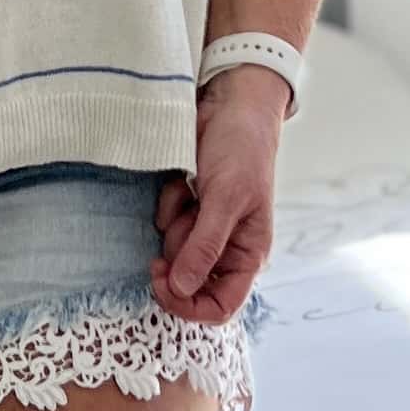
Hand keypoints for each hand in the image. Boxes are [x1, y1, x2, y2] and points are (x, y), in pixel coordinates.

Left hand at [149, 68, 286, 327]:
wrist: (230, 105)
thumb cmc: (241, 150)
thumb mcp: (226, 199)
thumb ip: (204, 246)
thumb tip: (182, 290)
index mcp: (248, 253)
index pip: (220, 305)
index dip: (189, 305)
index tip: (162, 286)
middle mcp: (226, 247)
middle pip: (189, 280)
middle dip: (178, 252)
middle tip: (179, 221)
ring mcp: (204, 227)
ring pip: (173, 251)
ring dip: (174, 222)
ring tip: (191, 190)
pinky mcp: (186, 208)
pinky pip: (165, 221)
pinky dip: (169, 202)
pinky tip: (184, 180)